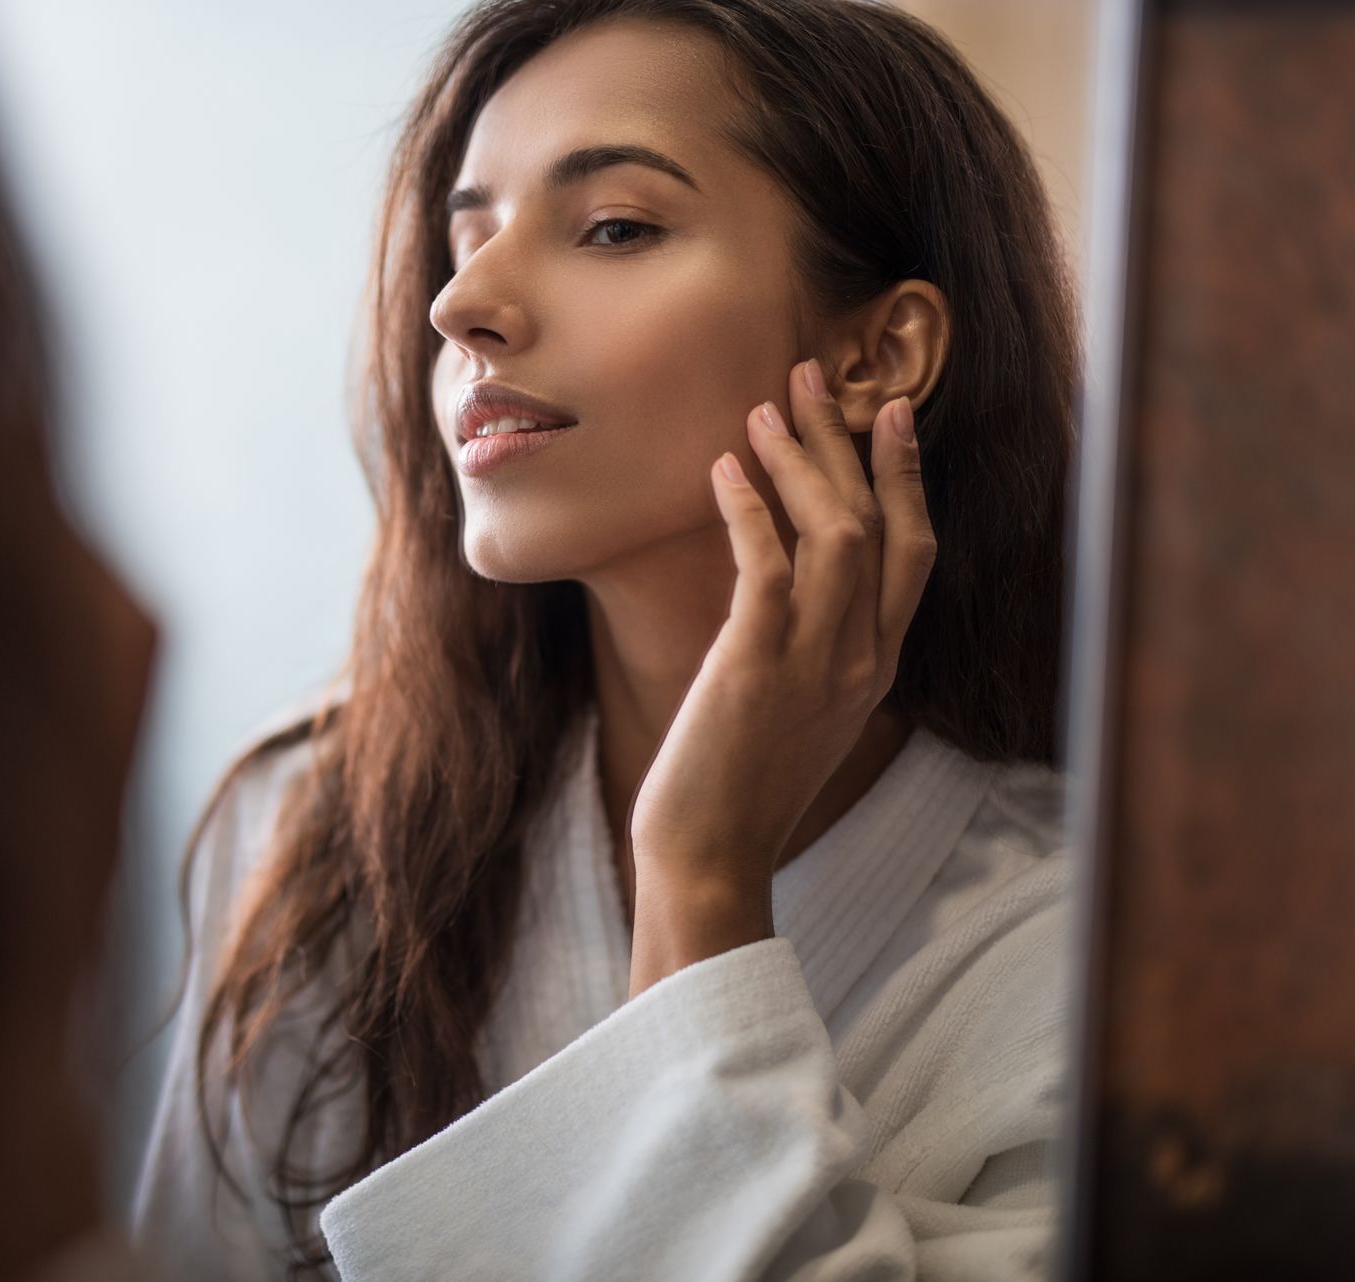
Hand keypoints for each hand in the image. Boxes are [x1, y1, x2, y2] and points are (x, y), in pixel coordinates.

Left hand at [626, 359, 936, 994]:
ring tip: (765, 405)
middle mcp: (862, 659)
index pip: (915, 552)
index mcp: (877, 668)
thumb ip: (813, 652)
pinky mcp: (757, 666)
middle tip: (812, 378)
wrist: (711, 858)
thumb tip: (785, 590)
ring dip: (800, 461)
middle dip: (850, 442)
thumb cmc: (740, 788)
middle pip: (880, 525)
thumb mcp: (799, 714)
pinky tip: (725, 468)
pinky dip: (750, 509)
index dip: (907, 475)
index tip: (890, 414)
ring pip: (834, 532)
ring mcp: (816, 663)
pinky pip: (768, 567)